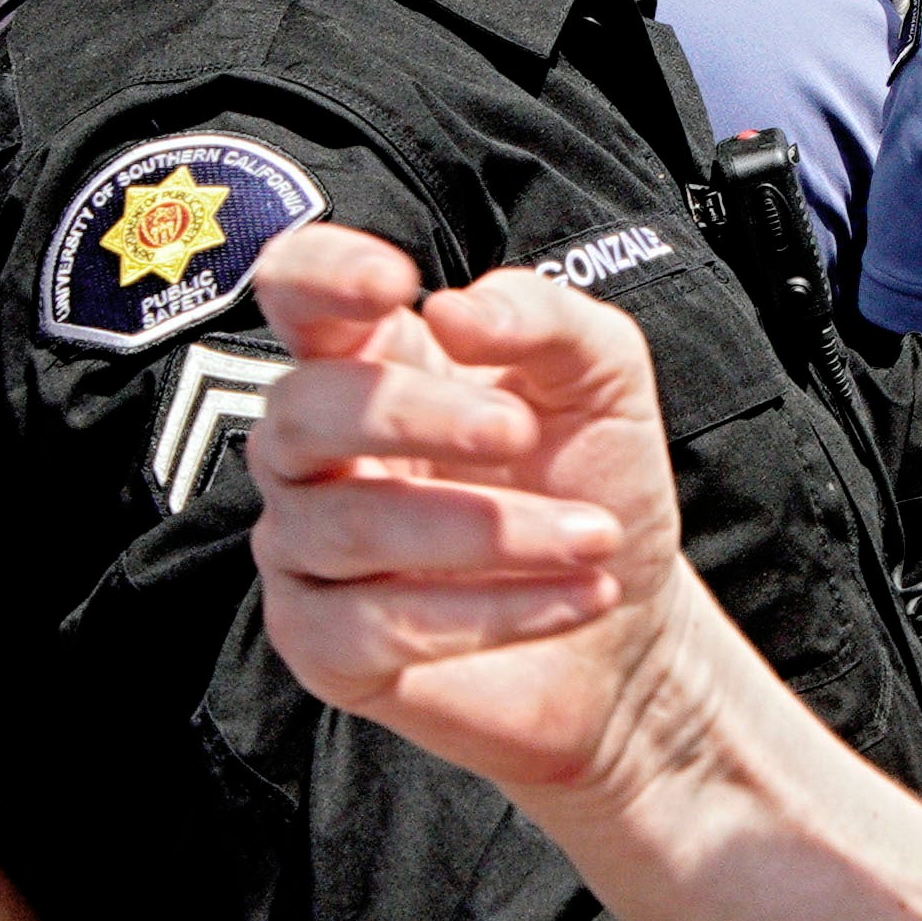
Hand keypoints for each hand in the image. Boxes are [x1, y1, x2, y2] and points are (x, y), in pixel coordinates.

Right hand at [241, 220, 704, 820]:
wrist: (628, 628)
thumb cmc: (593, 485)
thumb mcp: (601, 378)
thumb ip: (541, 318)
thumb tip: (454, 310)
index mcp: (366, 360)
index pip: (293, 291)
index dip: (320, 275)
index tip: (397, 284)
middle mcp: (312, 451)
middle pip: (302, 410)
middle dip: (414, 416)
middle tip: (521, 433)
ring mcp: (304, 548)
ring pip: (351, 527)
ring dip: (488, 532)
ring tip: (591, 537)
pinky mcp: (321, 645)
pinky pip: (378, 626)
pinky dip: (491, 612)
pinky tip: (578, 597)